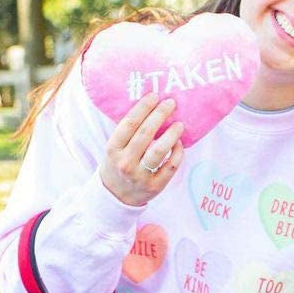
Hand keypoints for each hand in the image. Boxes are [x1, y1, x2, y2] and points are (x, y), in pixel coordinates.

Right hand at [99, 92, 184, 206]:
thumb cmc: (118, 164)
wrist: (116, 196)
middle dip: (160, 115)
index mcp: (113, 149)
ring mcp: (140, 176)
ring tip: (180, 124)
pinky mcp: (155, 186)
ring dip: (172, 134)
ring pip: (159, 151)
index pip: (129, 124)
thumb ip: (128, 132)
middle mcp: (125, 162)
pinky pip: (170, 166)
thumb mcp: (115, 148)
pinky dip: (177, 153)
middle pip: (145, 134)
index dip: (143, 107)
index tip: (154, 96)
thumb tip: (151, 106)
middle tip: (171, 103)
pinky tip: (179, 143)